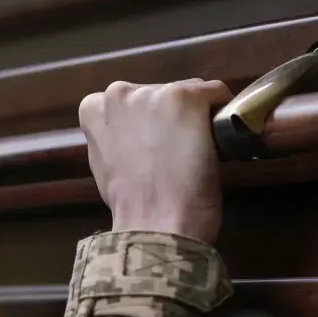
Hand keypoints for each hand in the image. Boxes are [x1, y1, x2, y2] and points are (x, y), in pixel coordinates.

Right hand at [77, 78, 231, 243]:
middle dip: (168, 118)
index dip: (146, 125)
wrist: (155, 223)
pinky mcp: (186, 96)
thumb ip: (117, 140)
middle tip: (176, 152)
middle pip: (157, 95)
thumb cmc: (132, 207)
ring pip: (186, 95)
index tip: (155, 147)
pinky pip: (216, 94)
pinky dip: (223, 114)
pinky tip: (218, 141)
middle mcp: (119, 93)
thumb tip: (138, 138)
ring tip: (196, 152)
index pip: (129, 104)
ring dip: (194, 117)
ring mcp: (153, 93)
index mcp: (94, 109)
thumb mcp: (107, 166)